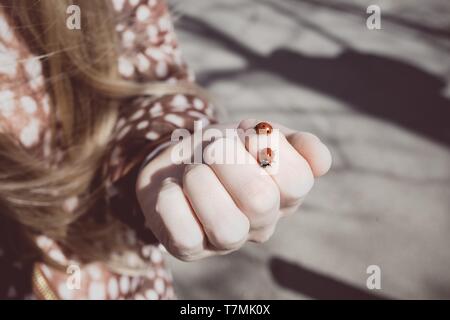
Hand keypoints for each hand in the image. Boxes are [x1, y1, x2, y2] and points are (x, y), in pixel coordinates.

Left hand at [136, 119, 330, 260]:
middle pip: (259, 201)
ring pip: (226, 228)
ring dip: (201, 183)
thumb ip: (293, 142)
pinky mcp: (189, 249)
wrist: (178, 159)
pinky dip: (172, 200)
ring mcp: (225, 241)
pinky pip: (184, 236)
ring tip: (193, 170)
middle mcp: (261, 224)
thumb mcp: (258, 133)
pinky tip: (173, 187)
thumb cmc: (225, 148)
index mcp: (284, 195)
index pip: (297, 181)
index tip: (248, 135)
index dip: (269, 148)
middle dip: (228, 160)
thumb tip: (320, 160)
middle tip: (213, 148)